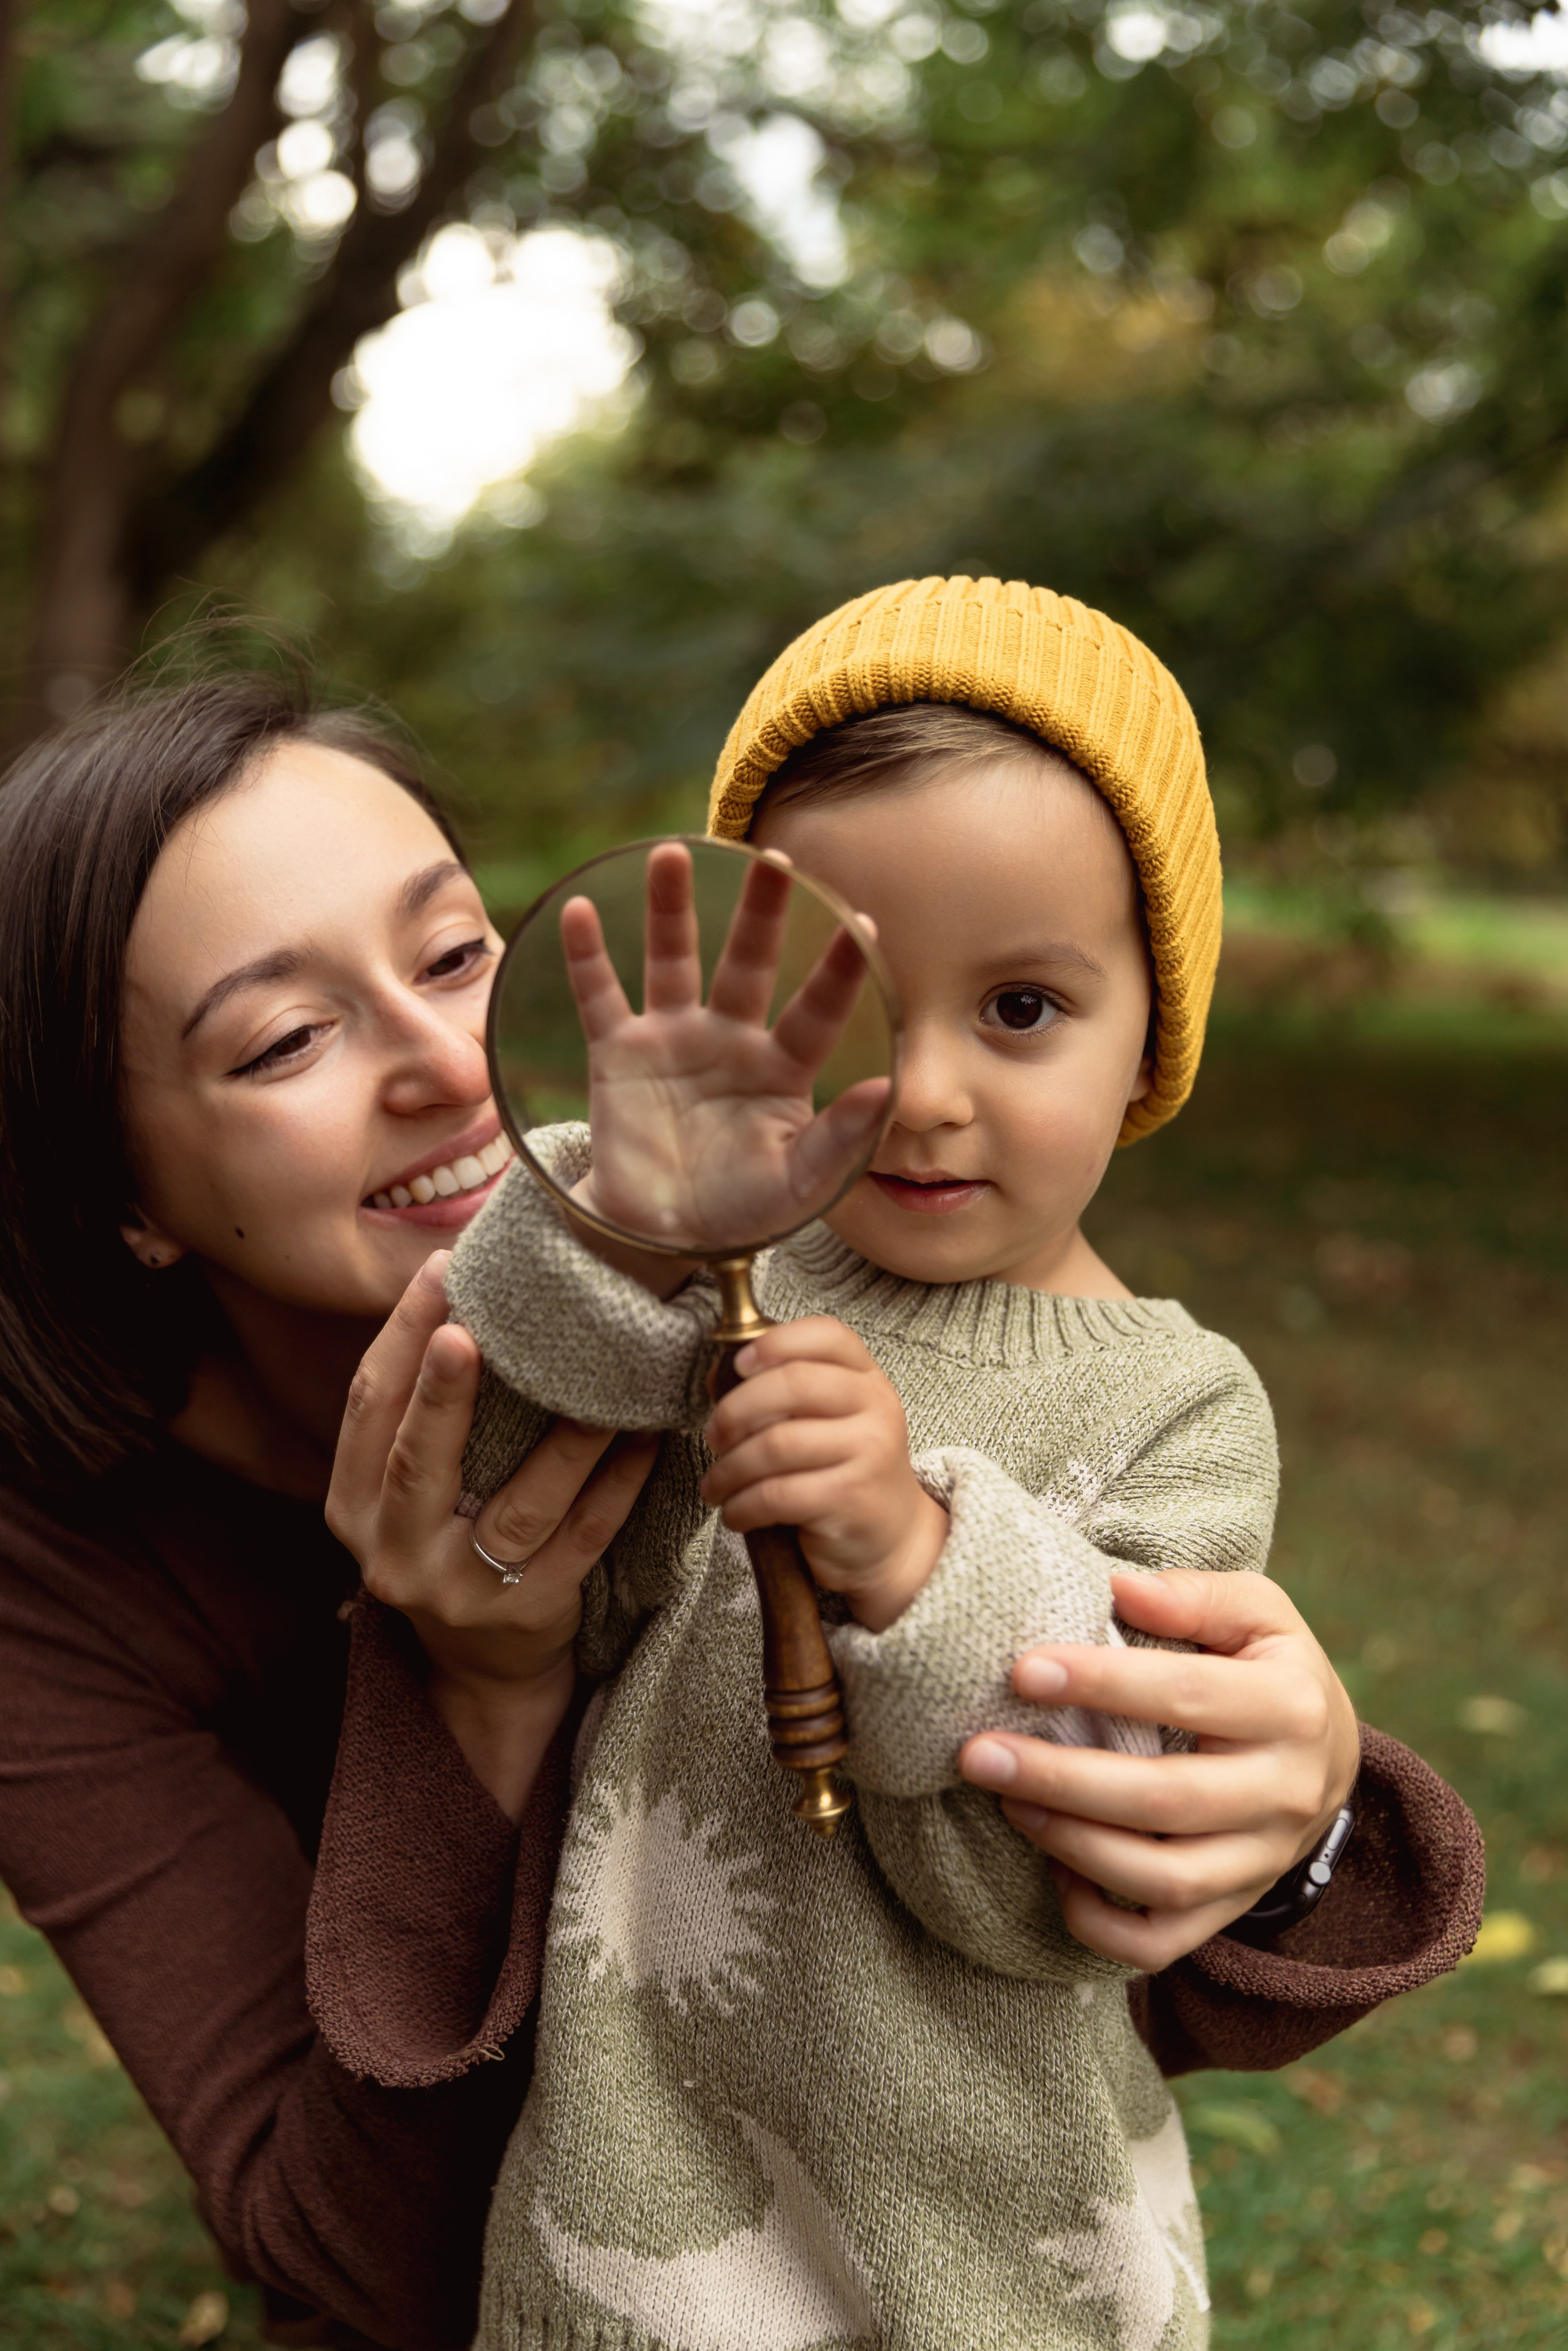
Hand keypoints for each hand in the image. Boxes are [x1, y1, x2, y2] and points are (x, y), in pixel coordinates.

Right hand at [326, 1252, 656, 1815]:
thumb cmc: (448, 1543)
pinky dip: (615, 1486)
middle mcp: (393, 1550)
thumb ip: (422, 1410)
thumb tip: (465, 1287)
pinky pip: (581, 1539)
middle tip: (470, 1324)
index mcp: (353, 1505)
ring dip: (565, 1437)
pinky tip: (642, 1441)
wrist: (480, 1669)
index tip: (441, 1269)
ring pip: (518, 1505)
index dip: (401, 1336)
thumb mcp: (409, 1490)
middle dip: (442, 1390)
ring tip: (604, 1380)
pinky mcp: (527, 1615)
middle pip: (416, 1459)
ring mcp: (459, 1590)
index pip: (368, 1406)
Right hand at [563, 842, 887, 1255]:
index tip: (864, 921)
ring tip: (670, 854)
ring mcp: (671, 1039)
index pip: (816, 1007)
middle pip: (747, 961)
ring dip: (669, 908)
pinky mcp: (617, 1053)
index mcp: (781, 1068)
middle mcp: (729, 1039)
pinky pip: (599, 996)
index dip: (838, 968)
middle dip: (760, 911)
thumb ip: (841, 1138)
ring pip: (672, 959)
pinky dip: (586, 957)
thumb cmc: (743, 1210)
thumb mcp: (800, 1184)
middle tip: (775, 857)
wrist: (664, 1235)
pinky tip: (577, 911)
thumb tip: (891, 1090)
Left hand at [700, 1316, 948, 1632]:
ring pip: (776, 1444)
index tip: (738, 1365)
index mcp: (867, 1378)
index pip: (827, 1335)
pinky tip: (736, 1513)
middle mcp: (875, 1407)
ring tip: (716, 1485)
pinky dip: (742, 1506)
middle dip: (736, 1410)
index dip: (776, 1342)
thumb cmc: (844, 1471)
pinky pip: (777, 1494)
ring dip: (730, 1468)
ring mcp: (869, 1452)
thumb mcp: (826, 1421)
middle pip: (793, 1384)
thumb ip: (781, 1392)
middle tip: (714, 1437)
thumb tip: (718, 1377)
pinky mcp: (851, 1498)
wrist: (893, 1538)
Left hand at [958, 1569, 1359, 1970]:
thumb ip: (1195, 1596)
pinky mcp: (1232, 1906)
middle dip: (1064, 1779)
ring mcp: (1261, 1862)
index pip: (1189, 1697)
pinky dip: (1099, 1924)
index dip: (1102, 1684)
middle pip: (1167, 1800)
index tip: (1023, 1670)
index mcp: (1292, 1707)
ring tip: (1008, 1801)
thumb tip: (1122, 1589)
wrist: (1327, 1754)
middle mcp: (1285, 1793)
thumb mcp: (1256, 1612)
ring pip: (1162, 1880)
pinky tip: (1052, 1872)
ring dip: (1073, 1845)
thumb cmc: (1268, 1665)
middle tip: (980, 1753)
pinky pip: (1160, 1942)